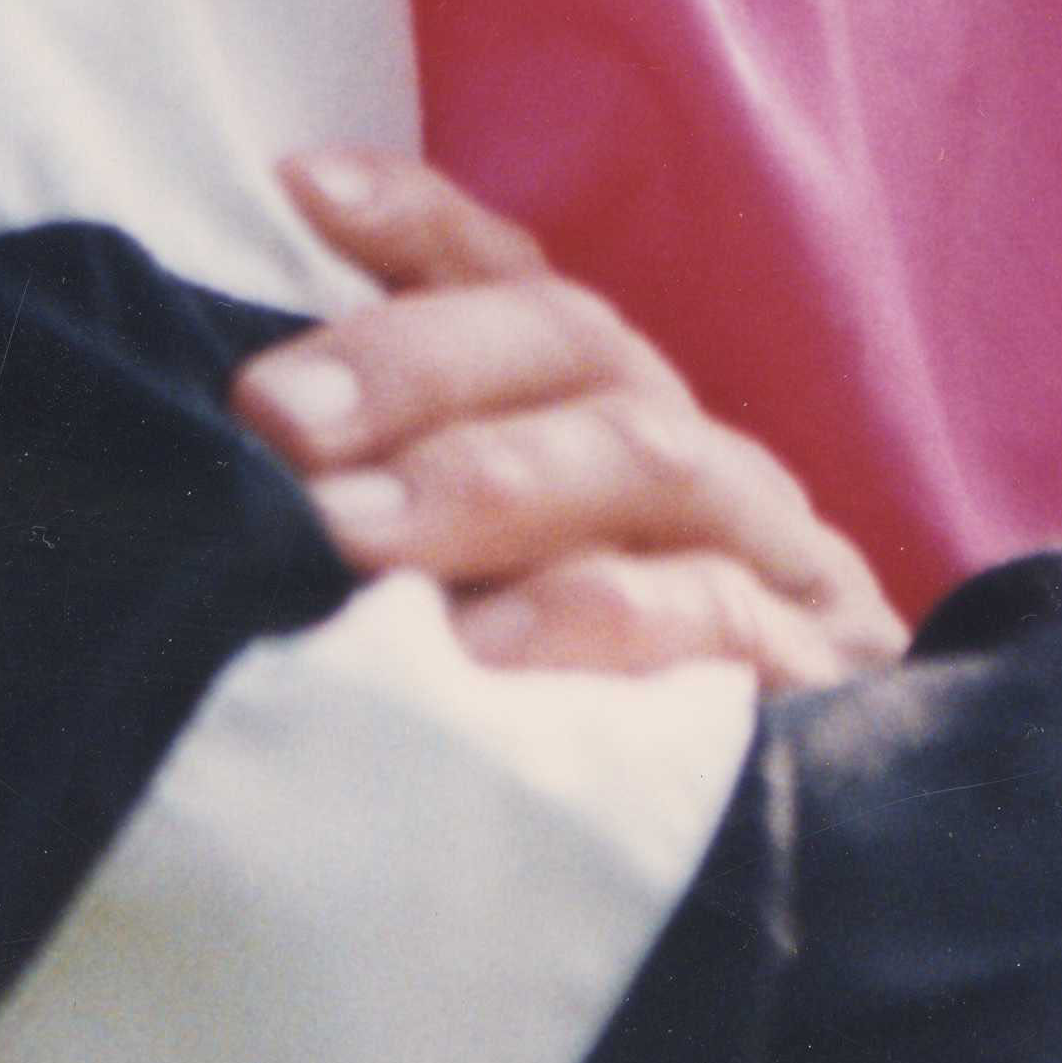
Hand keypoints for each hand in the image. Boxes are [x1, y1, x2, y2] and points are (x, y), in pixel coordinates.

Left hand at [232, 154, 906, 697]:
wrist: (817, 872)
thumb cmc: (592, 718)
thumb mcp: (489, 598)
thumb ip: (390, 498)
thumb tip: (244, 429)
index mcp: (615, 408)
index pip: (516, 278)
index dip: (415, 223)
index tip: (300, 190)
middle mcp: (692, 451)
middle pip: (573, 347)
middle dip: (415, 368)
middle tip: (278, 421)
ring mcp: (766, 550)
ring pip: (647, 458)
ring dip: (494, 483)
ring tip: (355, 536)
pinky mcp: (812, 668)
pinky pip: (718, 617)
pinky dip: (600, 622)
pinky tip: (488, 654)